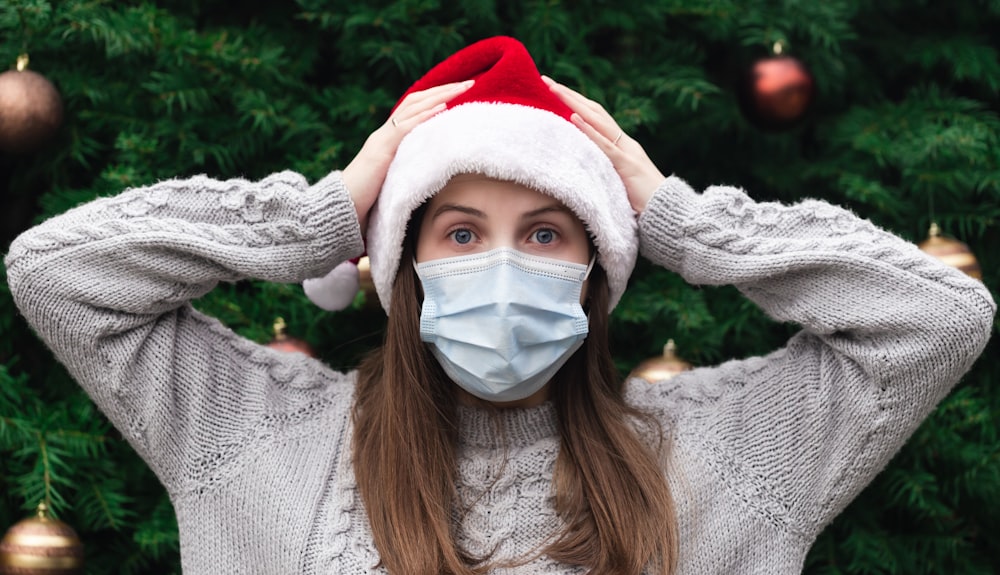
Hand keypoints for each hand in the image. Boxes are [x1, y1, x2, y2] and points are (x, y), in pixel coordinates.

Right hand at [342, 80, 474, 231]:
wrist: (342, 205)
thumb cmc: (366, 197)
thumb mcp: (392, 177)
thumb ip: (406, 168)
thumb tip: (427, 170)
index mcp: (389, 138)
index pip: (414, 109)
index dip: (436, 98)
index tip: (459, 92)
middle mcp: (385, 133)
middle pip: (416, 101)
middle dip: (443, 90)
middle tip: (468, 83)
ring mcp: (382, 139)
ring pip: (413, 108)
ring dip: (439, 96)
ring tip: (460, 88)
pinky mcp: (381, 150)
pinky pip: (405, 128)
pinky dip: (424, 116)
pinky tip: (442, 108)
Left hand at [542, 76, 664, 212]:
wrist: (667, 211)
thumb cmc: (644, 202)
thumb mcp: (620, 182)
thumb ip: (607, 171)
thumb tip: (588, 170)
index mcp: (622, 145)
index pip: (596, 117)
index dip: (576, 102)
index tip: (555, 91)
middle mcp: (624, 142)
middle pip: (594, 111)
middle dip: (570, 94)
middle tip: (547, 80)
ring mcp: (626, 151)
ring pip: (597, 120)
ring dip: (574, 103)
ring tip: (555, 89)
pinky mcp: (626, 165)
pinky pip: (605, 145)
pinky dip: (589, 130)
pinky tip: (574, 117)